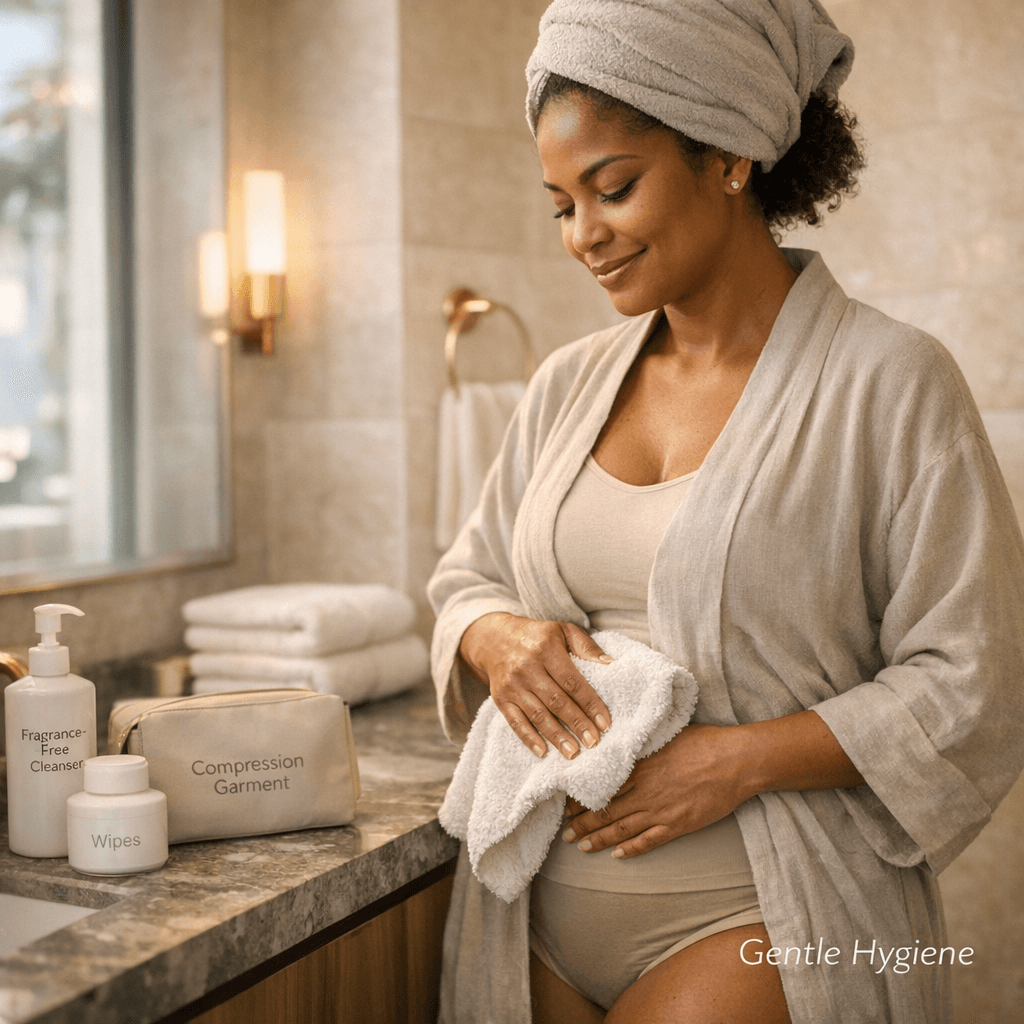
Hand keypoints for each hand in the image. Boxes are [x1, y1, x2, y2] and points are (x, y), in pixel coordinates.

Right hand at [458, 612, 611, 758]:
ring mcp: (512, 684)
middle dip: (576, 723)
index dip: (589, 703)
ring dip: (556, 736)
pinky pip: (514, 721)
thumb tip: (611, 663)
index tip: (605, 723)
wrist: (494, 637)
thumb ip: (587, 646)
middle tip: (593, 742)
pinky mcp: (500, 698)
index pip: (572, 681)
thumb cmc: (537, 636)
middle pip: (556, 700)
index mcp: (546, 649)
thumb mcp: (563, 630)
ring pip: (537, 714)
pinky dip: (529, 737)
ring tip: (573, 752)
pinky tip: (543, 752)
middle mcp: (527, 667)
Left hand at [561, 724, 747, 857]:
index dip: (582, 798)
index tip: (566, 804)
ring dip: (600, 839)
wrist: (736, 761)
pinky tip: (618, 855)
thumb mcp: (666, 736)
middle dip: (582, 822)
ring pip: (623, 829)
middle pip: (606, 811)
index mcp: (641, 767)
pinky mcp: (679, 824)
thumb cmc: (705, 742)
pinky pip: (650, 840)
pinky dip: (632, 849)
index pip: (603, 786)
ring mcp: (662, 810)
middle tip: (564, 831)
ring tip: (581, 846)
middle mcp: (646, 791)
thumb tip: (626, 744)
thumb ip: (644, 746)